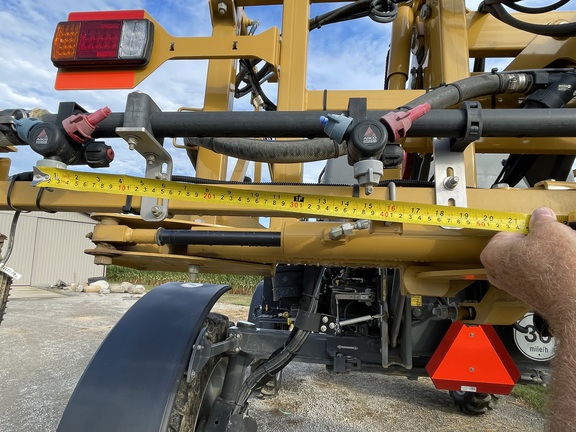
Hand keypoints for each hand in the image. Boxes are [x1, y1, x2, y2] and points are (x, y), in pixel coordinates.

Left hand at [480, 207, 575, 335]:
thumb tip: (541, 215)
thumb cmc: (556, 269)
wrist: (573, 300)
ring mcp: (512, 286)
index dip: (526, 228)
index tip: (537, 228)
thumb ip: (541, 218)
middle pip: (517, 246)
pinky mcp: (528, 294)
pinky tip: (561, 267)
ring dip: (545, 255)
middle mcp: (497, 273)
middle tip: (551, 240)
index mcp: (492, 254)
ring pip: (529, 260)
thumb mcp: (549, 229)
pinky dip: (548, 269)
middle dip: (536, 242)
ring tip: (559, 255)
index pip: (507, 231)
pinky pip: (537, 273)